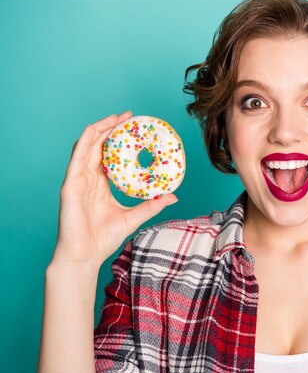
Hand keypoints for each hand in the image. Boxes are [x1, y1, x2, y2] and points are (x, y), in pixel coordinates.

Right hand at [53, 112, 177, 271]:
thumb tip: (173, 196)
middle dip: (112, 128)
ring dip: (100, 129)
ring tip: (114, 117)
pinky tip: (94, 129)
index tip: (136, 127)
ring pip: (87, 147)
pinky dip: (85, 141)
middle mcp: (88, 179)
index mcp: (101, 185)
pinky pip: (76, 158)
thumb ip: (152, 205)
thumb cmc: (104, 239)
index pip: (110, 156)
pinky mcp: (70, 184)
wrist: (85, 255)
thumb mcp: (135, 217)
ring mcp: (78, 180)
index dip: (121, 140)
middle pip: (99, 146)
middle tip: (128, 116)